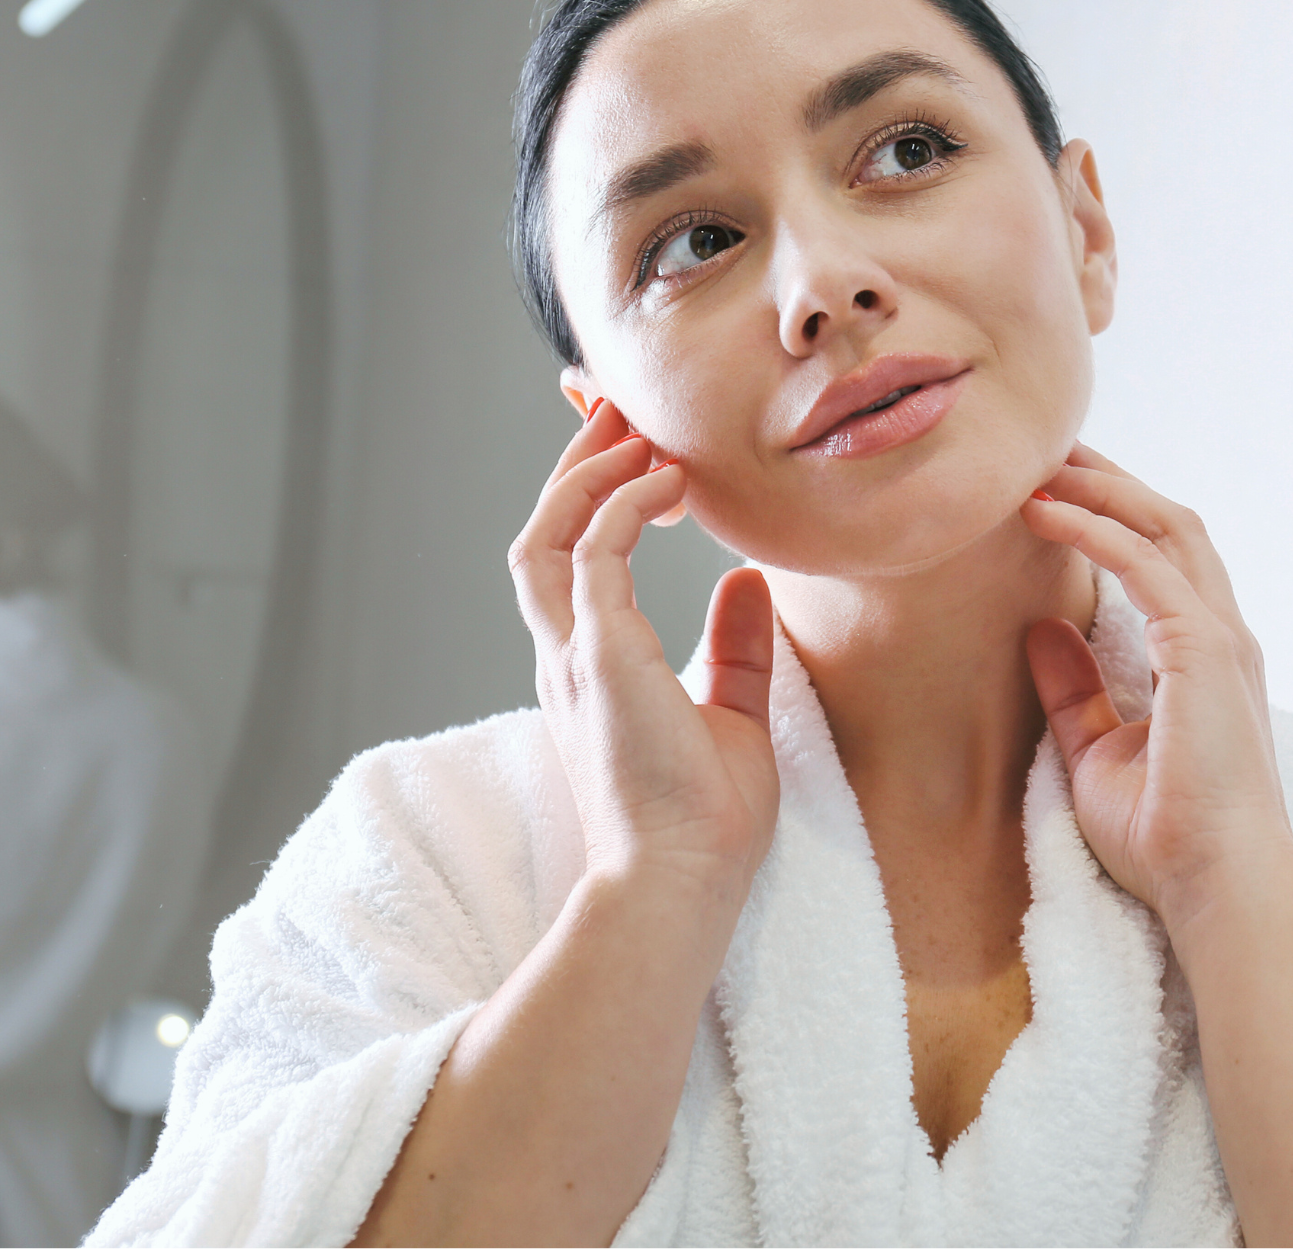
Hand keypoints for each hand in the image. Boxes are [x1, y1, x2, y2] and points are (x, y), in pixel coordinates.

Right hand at [508, 400, 778, 890]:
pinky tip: (670, 480)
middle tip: (620, 407)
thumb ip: (735, 647)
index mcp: (590, 669)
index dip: (589, 493)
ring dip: (588, 473)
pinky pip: (595, 555)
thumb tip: (749, 583)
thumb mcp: (733, 713)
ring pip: (547, 534)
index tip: (628, 440)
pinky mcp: (599, 658)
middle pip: (543, 531)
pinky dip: (623, 507)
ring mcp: (573, 657)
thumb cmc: (705, 821)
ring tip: (636, 425)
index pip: (570, 558)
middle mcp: (567, 656)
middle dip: (577, 463)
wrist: (682, 886)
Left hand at [1020, 443, 1292, 928]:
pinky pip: (1146, 565)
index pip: (1163, 559)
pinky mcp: (1205, 650)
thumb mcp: (1096, 753)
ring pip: (1165, 527)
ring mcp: (1220, 639)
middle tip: (1045, 447)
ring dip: (1102, 488)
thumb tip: (1038, 629)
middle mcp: (1220, 635)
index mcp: (1201, 658)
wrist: (1217, 889)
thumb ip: (1073, 690)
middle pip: (1168, 524)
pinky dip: (1096, 530)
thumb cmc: (1167, 838)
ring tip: (1039, 462)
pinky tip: (1047, 511)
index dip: (1113, 514)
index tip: (1053, 487)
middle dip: (1109, 479)